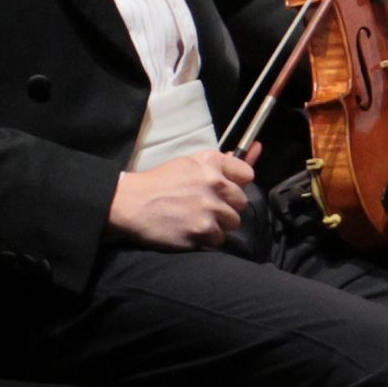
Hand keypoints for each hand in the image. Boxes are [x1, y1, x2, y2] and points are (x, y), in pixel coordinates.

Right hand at [108, 149, 251, 249]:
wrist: (129, 203)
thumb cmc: (159, 182)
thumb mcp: (191, 163)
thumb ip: (225, 162)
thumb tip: (258, 147)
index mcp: (213, 163)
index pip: (247, 175)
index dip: (237, 184)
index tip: (225, 190)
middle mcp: (215, 184)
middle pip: (241, 202)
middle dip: (227, 207)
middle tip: (207, 208)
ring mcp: (209, 209)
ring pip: (233, 222)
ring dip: (219, 224)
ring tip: (198, 220)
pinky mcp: (202, 231)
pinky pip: (219, 239)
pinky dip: (207, 238)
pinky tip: (191, 231)